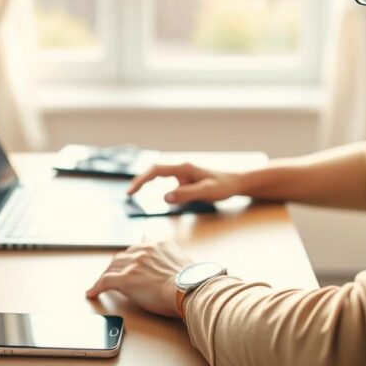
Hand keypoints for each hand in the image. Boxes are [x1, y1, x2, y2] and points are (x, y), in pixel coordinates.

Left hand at [85, 241, 194, 316]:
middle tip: (111, 275)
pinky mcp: (126, 279)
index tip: (128, 264)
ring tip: (100, 284)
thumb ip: (173, 262)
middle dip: (115, 266)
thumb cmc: (192, 282)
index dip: (130, 258)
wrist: (190, 289)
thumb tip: (173, 272)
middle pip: (122, 256)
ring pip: (111, 267)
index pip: (138, 249)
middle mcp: (145, 250)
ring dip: (105, 276)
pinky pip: (105, 281)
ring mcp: (134, 263)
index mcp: (159, 244)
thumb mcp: (184, 263)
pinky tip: (92, 293)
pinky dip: (96, 287)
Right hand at [127, 163, 242, 204]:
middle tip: (129, 194)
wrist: (237, 182)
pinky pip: (170, 183)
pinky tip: (166, 197)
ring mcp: (184, 174)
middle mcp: (181, 169)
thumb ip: (186, 194)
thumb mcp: (206, 192)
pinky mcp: (187, 180)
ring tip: (142, 194)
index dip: (141, 180)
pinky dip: (161, 188)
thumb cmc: (224, 185)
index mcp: (183, 168)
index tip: (131, 191)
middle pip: (154, 171)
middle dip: (141, 181)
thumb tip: (165, 198)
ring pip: (161, 177)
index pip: (156, 171)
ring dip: (150, 184)